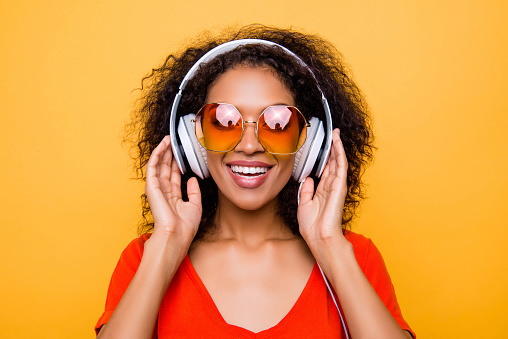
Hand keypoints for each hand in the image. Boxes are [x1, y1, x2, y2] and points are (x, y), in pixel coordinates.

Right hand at [145, 136, 201, 246]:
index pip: (174, 176)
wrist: (176, 235)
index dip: (177, 163)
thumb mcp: (195, 206)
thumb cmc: (185, 226)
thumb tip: (192, 179)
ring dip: (163, 151)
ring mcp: (157, 188)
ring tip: (168, 139)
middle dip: (170, 154)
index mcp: (173, 197)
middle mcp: (164, 191)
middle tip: (174, 141)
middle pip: (166, 168)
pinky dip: (157, 154)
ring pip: (159, 165)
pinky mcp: (152, 186)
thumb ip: (194, 192)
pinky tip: (162, 145)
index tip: (181, 152)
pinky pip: (153, 167)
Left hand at [297, 129, 348, 251]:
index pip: (325, 170)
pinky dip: (339, 153)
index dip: (325, 158)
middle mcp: (331, 187)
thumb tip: (308, 179)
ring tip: (335, 134)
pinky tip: (337, 143)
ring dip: (337, 147)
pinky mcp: (339, 186)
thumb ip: (306, 191)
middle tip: (332, 134)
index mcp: (322, 191)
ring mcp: (336, 186)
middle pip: (332, 163)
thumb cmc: (312, 226)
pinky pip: (340, 166)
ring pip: (337, 161)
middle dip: (332, 149)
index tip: (323, 146)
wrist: (319, 237)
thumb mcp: (304, 205)